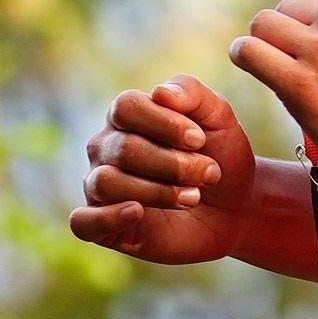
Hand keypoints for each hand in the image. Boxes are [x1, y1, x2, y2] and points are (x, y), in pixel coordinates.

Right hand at [70, 77, 258, 264]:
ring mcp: (99, 186)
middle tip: (210, 174)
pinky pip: (83, 222)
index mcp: (125, 115)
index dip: (164, 124)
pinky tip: (138, 212)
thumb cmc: (220, 156)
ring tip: (192, 197)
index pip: (125, 107)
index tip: (201, 140)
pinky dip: (106, 218)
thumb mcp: (218, 117)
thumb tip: (159, 92)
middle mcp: (106, 147)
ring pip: (107, 182)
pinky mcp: (102, 226)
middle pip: (124, 148)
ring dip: (157, 191)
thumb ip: (191, 93)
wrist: (234, 208)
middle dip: (174, 164)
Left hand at [230, 0, 317, 204]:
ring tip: (275, 62)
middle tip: (302, 62)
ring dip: (265, 41)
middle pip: (287, 6)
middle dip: (290, 30)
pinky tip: (251, 64)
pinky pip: (249, 52)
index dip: (315, 18)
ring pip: (264, 23)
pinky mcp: (299, 84)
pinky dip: (243, 55)